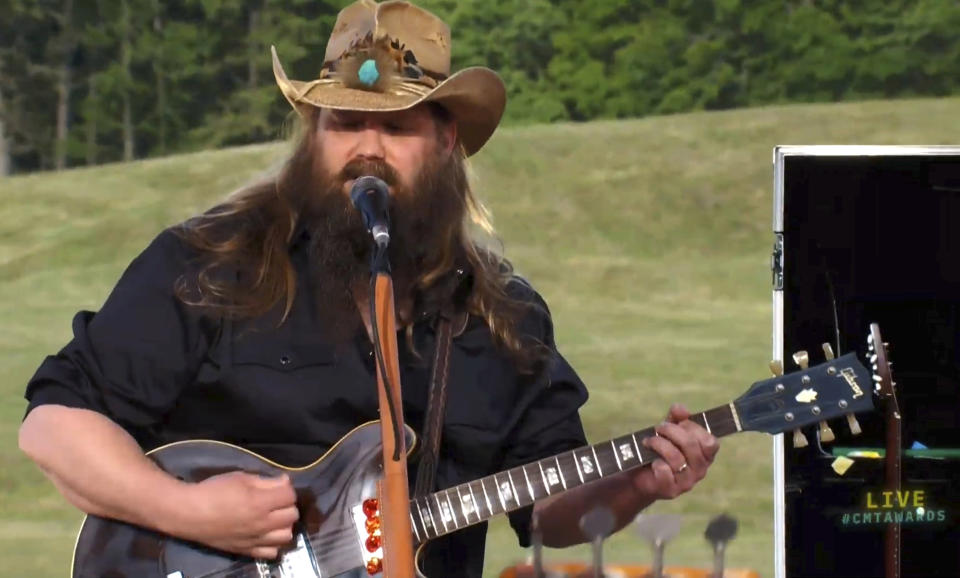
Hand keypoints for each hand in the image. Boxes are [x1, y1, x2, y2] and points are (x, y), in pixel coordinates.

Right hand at [179, 471, 298, 558]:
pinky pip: (272, 552)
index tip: (277, 485)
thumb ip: (266, 481)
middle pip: (292, 515)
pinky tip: (265, 534)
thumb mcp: (240, 478)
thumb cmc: (213, 491)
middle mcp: (262, 523)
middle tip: (275, 500)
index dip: (286, 488)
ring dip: (283, 525)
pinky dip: (273, 543)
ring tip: (273, 518)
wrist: (189, 514)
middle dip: (287, 505)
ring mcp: (255, 540)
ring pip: (286, 535)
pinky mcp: (247, 551)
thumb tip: (285, 482)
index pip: (290, 495)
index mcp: (260, 503)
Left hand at [630, 404, 718, 499]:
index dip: (694, 428)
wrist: (640, 475)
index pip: (709, 442)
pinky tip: (652, 462)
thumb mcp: (668, 430)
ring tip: (649, 441)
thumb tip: (681, 409)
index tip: (679, 422)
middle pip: (691, 445)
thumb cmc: (660, 450)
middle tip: (658, 428)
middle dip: (671, 431)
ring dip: (659, 444)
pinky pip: (666, 474)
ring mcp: (687, 482)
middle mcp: (700, 470)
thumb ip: (676, 418)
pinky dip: (657, 464)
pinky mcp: (671, 490)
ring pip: (677, 458)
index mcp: (704, 455)